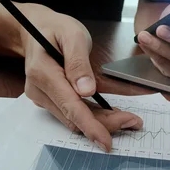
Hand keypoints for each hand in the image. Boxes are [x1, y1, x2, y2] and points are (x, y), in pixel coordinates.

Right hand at [20, 4, 142, 151]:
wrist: (34, 28)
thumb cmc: (55, 29)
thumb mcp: (73, 35)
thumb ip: (79, 62)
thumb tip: (86, 91)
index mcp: (42, 73)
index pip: (70, 106)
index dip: (91, 126)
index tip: (108, 140)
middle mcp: (38, 90)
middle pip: (74, 117)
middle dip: (104, 124)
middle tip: (134, 122)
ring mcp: (42, 97)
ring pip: (74, 119)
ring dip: (101, 122)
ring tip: (128, 119)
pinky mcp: (49, 99)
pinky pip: (72, 113)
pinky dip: (93, 116)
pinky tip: (112, 113)